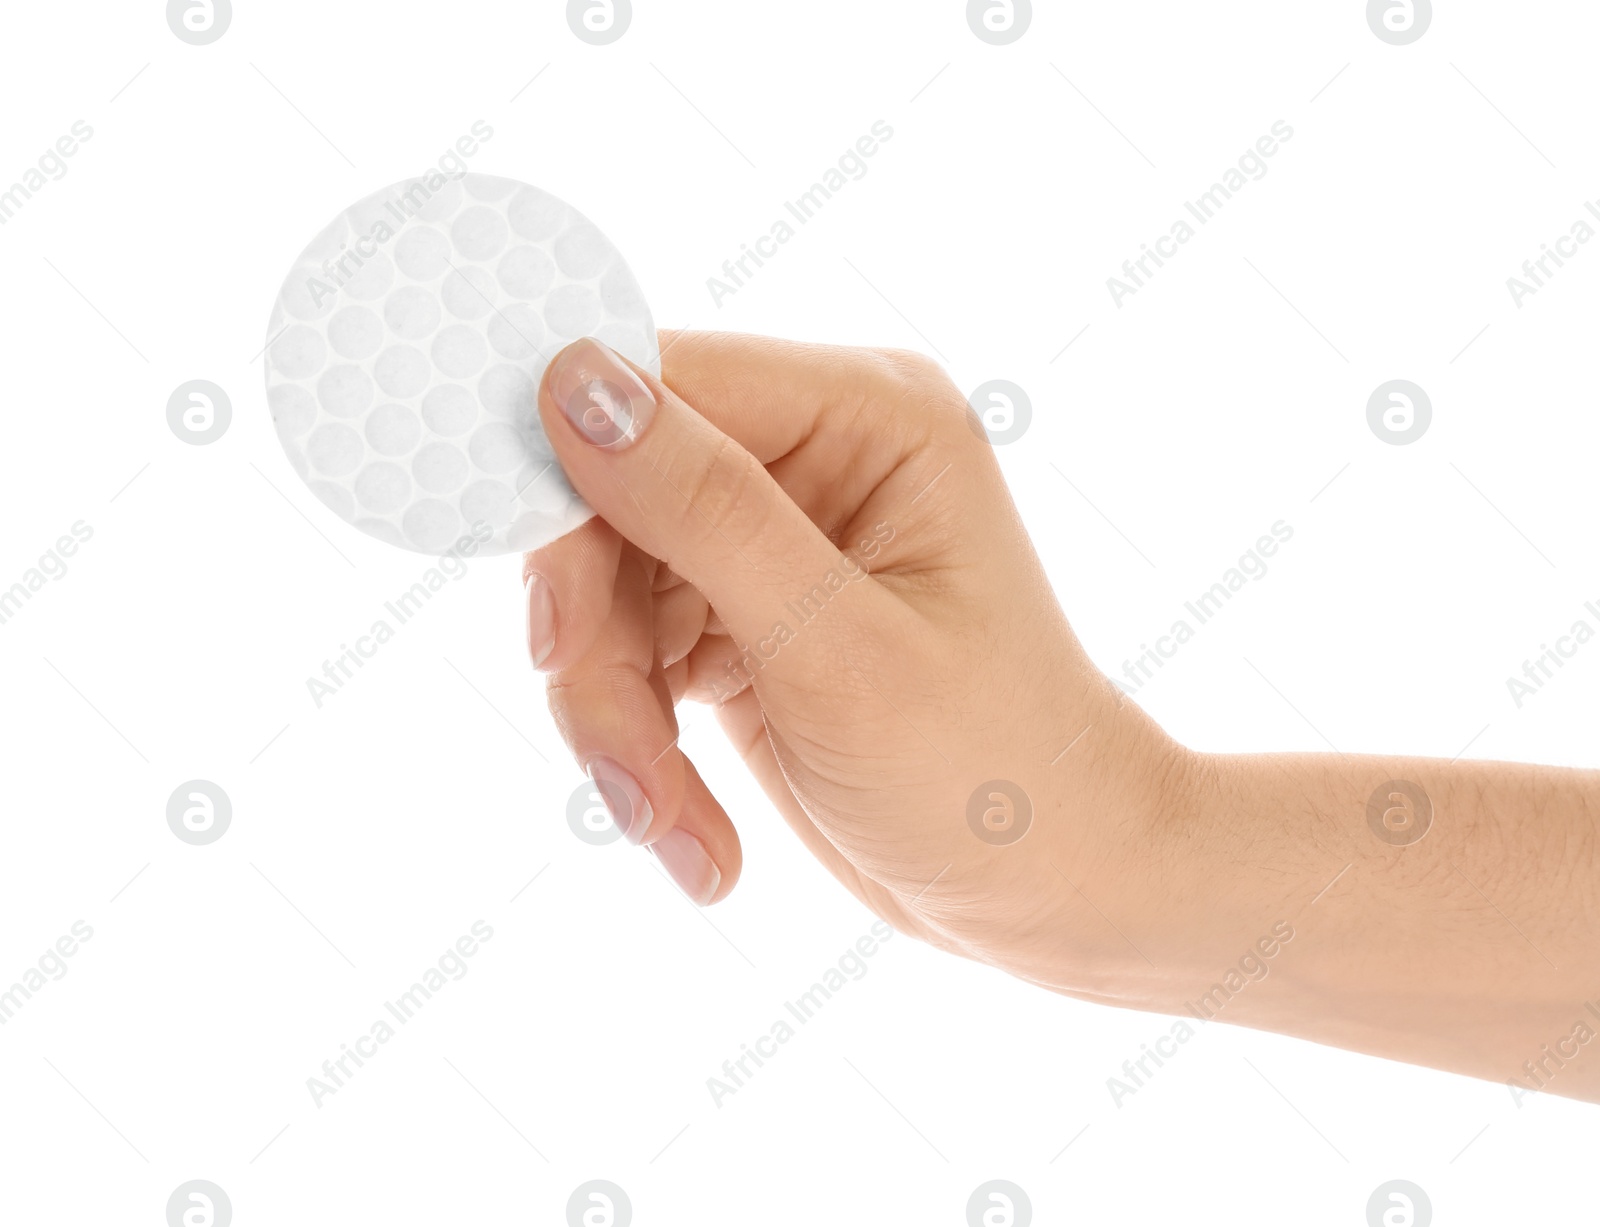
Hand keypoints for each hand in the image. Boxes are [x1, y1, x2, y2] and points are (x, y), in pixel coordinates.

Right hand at [521, 332, 1188, 989]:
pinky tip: (697, 834)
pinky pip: (629, 653)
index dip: (571, 483)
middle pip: (612, 498)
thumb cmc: (992, 773)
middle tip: (625, 772)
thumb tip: (571, 380)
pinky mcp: (739, 615)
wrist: (1052, 890)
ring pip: (604, 588)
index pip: (662, 386)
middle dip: (600, 648)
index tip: (550, 620)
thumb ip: (706, 511)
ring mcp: (772, 537)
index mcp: (867, 415)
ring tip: (677, 830)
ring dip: (615, 719)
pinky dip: (641, 748)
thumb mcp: (840, 649)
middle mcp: (815, 454)